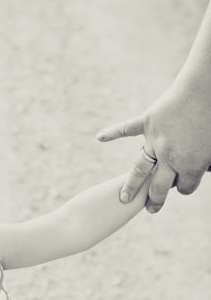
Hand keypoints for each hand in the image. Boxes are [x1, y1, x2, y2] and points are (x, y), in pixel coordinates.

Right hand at [97, 77, 210, 211]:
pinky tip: (100, 138)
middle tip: (151, 209)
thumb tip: (205, 170)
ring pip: (140, 169)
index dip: (186, 188)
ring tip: (123, 197)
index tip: (184, 185)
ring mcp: (155, 140)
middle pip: (159, 187)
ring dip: (131, 185)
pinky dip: (112, 133)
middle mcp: (169, 157)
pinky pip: (126, 129)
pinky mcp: (148, 122)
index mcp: (190, 165)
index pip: (185, 188)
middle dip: (156, 200)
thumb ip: (207, 162)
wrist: (206, 90)